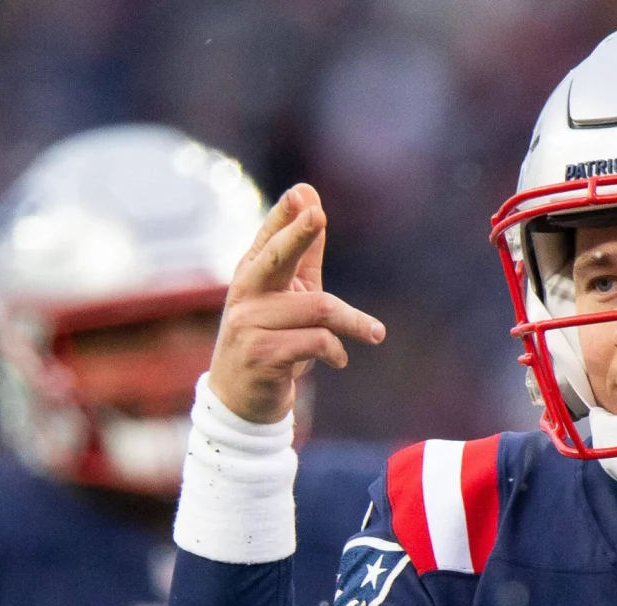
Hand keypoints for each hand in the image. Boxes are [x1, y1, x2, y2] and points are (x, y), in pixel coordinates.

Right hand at [207, 183, 386, 424]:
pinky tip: (338, 360)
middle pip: (277, 257)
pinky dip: (336, 350)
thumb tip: (308, 193)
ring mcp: (248, 324)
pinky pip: (316, 341)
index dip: (286, 216)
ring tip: (374, 333)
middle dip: (298, 235)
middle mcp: (245, 293)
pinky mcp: (261, 355)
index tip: (303, 193)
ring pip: (317, 308)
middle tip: (318, 215)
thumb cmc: (273, 340)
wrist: (242, 401)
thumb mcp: (289, 296)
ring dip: (353, 322)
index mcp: (252, 274)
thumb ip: (303, 251)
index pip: (269, 237)